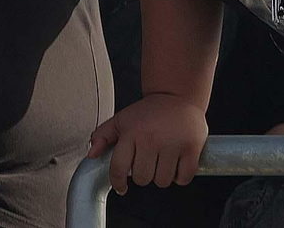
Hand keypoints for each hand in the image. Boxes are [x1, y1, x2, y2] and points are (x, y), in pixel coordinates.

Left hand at [87, 92, 206, 193]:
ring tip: (163, 160)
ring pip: (162, 181)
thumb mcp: (122, 119)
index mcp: (132, 132)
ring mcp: (173, 143)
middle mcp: (151, 138)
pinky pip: (183, 178)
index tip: (122, 187)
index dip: (118, 182)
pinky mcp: (192, 147)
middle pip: (142, 179)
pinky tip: (177, 163)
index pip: (118, 168)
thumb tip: (91, 155)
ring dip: (162, 176)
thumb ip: (103, 135)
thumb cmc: (149, 111)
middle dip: (144, 174)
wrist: (178, 95)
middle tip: (149, 161)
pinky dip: (180, 176)